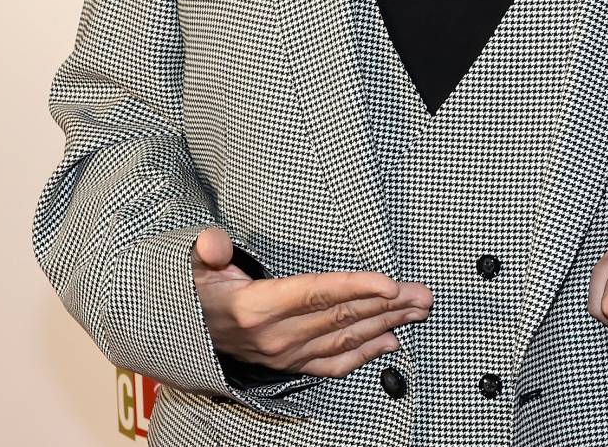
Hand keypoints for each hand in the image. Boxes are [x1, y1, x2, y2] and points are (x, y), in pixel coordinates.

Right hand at [191, 227, 432, 377]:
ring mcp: (285, 354)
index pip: (318, 293)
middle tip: (423, 294)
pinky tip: (390, 341)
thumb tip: (215, 242)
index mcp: (258, 307)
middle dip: (388, 304)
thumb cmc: (198, 291)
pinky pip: (333, 363)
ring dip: (386, 324)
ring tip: (418, 311)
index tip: (391, 284)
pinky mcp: (290, 365)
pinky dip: (364, 353)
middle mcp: (277, 336)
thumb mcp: (194, 266)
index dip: (357, 288)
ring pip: (345, 338)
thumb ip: (208, 251)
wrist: (184, 332)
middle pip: (342, 315)